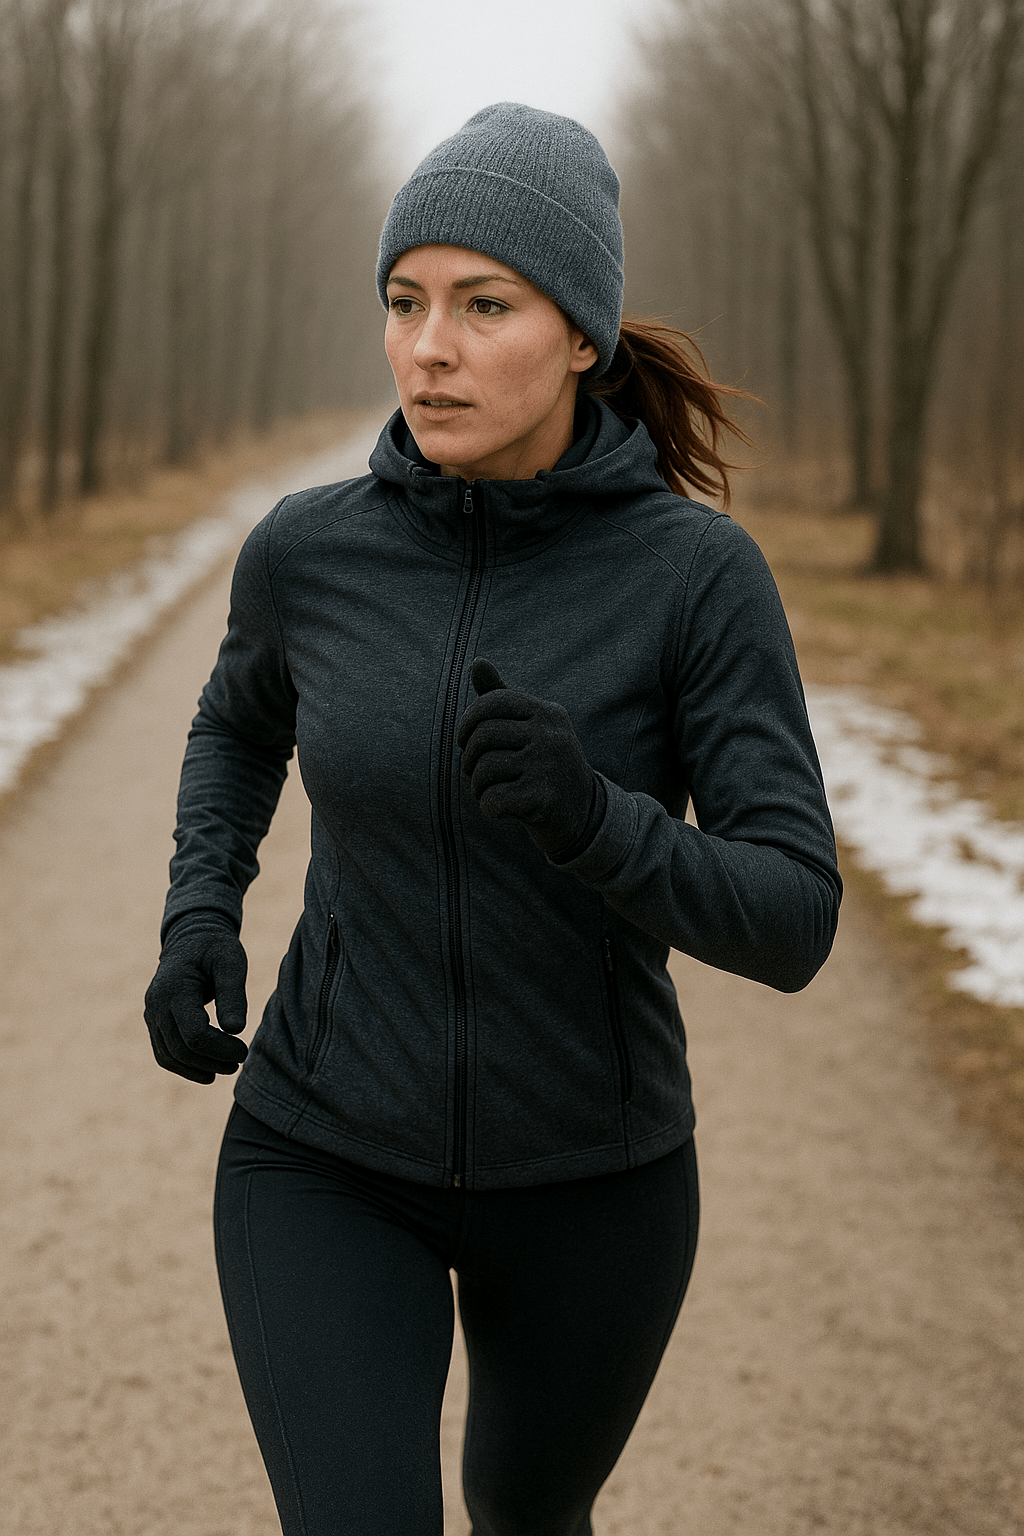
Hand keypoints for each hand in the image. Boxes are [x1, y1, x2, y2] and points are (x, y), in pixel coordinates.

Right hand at [144, 916, 248, 1083]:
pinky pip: (164, 1053)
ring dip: (198, 1069)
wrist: (191, 939)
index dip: (220, 1048)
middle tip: (239, 1062)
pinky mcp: (154, 1022)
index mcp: (174, 989)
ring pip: (169, 1057)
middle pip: (180, 1049)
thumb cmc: (215, 948)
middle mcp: (156, 1005)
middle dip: (212, 1061)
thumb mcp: (231, 962)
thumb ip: (233, 994)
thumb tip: (235, 1030)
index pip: (194, 1034)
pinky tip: (209, 1071)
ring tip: (228, 1068)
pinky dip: (185, 1067)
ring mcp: (151, 1015)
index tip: (244, 1050)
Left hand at [457, 660, 597, 856]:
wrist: (582, 814)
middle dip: (469, 758)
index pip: (492, 703)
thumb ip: (501, 697)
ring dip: (478, 786)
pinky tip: (503, 809)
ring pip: (484, 769)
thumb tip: (477, 661)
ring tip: (490, 791)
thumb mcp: (530, 727)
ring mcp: (549, 766)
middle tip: (474, 772)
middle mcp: (551, 735)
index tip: (464, 741)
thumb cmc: (545, 765)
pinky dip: (489, 808)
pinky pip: (493, 799)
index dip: (467, 722)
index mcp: (547, 712)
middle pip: (482, 737)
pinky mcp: (543, 799)